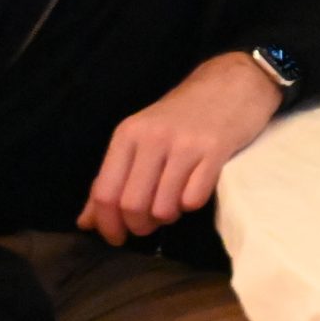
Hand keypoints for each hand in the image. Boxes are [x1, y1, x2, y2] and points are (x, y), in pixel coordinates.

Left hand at [78, 54, 283, 246]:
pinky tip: (193, 192)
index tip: (116, 238)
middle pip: (132, 205)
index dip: (107, 224)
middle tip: (149, 226)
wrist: (232, 83)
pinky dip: (191, 205)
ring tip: (173, 207)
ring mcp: (185, 144)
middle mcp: (152, 138)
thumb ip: (112, 177)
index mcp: (128, 135)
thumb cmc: (184, 114)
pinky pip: (194, 198)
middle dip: (139, 226)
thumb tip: (87, 222)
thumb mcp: (142, 137)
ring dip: (167, 218)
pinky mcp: (216, 151)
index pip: (105, 192)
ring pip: (163, 207)